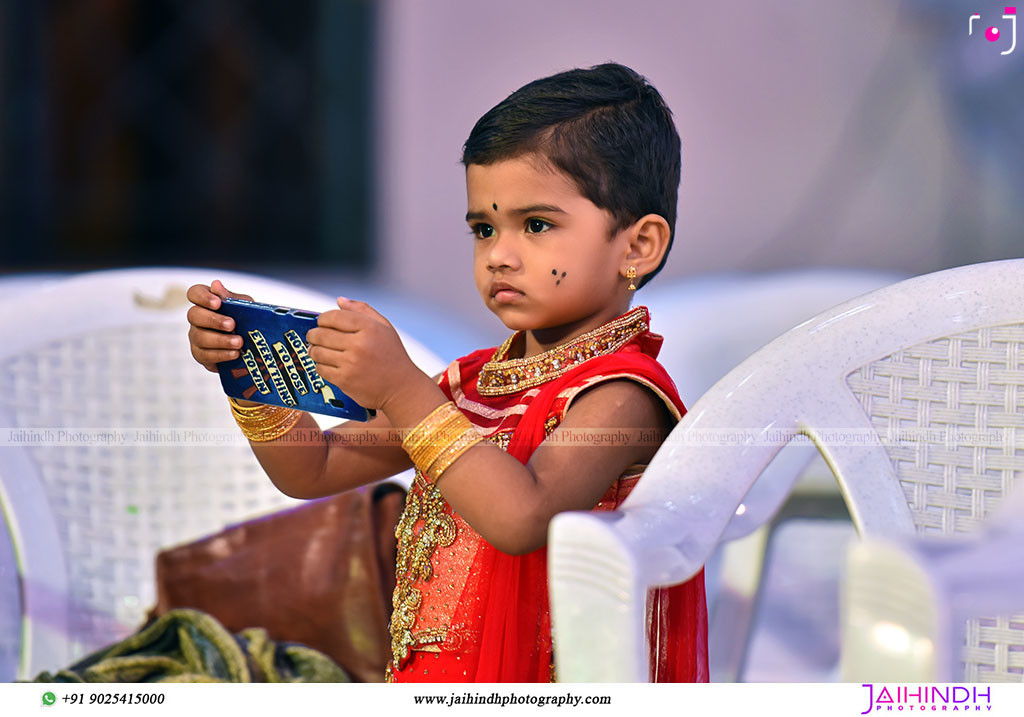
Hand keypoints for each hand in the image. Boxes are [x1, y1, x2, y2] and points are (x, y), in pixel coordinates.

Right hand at [186, 279, 253, 374]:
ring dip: (220, 340)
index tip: (217, 303)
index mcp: (207, 302)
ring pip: (199, 337)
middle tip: (232, 325)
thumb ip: (231, 297)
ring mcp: (197, 336)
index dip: (202, 297)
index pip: (194, 293)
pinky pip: (205, 355)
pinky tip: (234, 353)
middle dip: (213, 320)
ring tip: (239, 342)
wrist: (255, 346)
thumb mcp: (245, 306)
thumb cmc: (247, 321)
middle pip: (194, 315)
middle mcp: (197, 318)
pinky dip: (221, 355)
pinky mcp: (201, 355)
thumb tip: (216, 284)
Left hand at [305, 298, 426, 411]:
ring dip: (314, 350)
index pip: (334, 317)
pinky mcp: (344, 380)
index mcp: (369, 328)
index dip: (323, 319)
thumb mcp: (384, 327)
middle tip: (313, 336)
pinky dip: (320, 365)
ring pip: (317, 352)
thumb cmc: (393, 356)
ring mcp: (351, 363)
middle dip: (313, 334)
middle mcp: (359, 344)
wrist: (401, 388)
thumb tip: (340, 301)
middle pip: (321, 334)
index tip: (321, 322)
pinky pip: (320, 369)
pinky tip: (327, 364)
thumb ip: (363, 310)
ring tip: (318, 350)